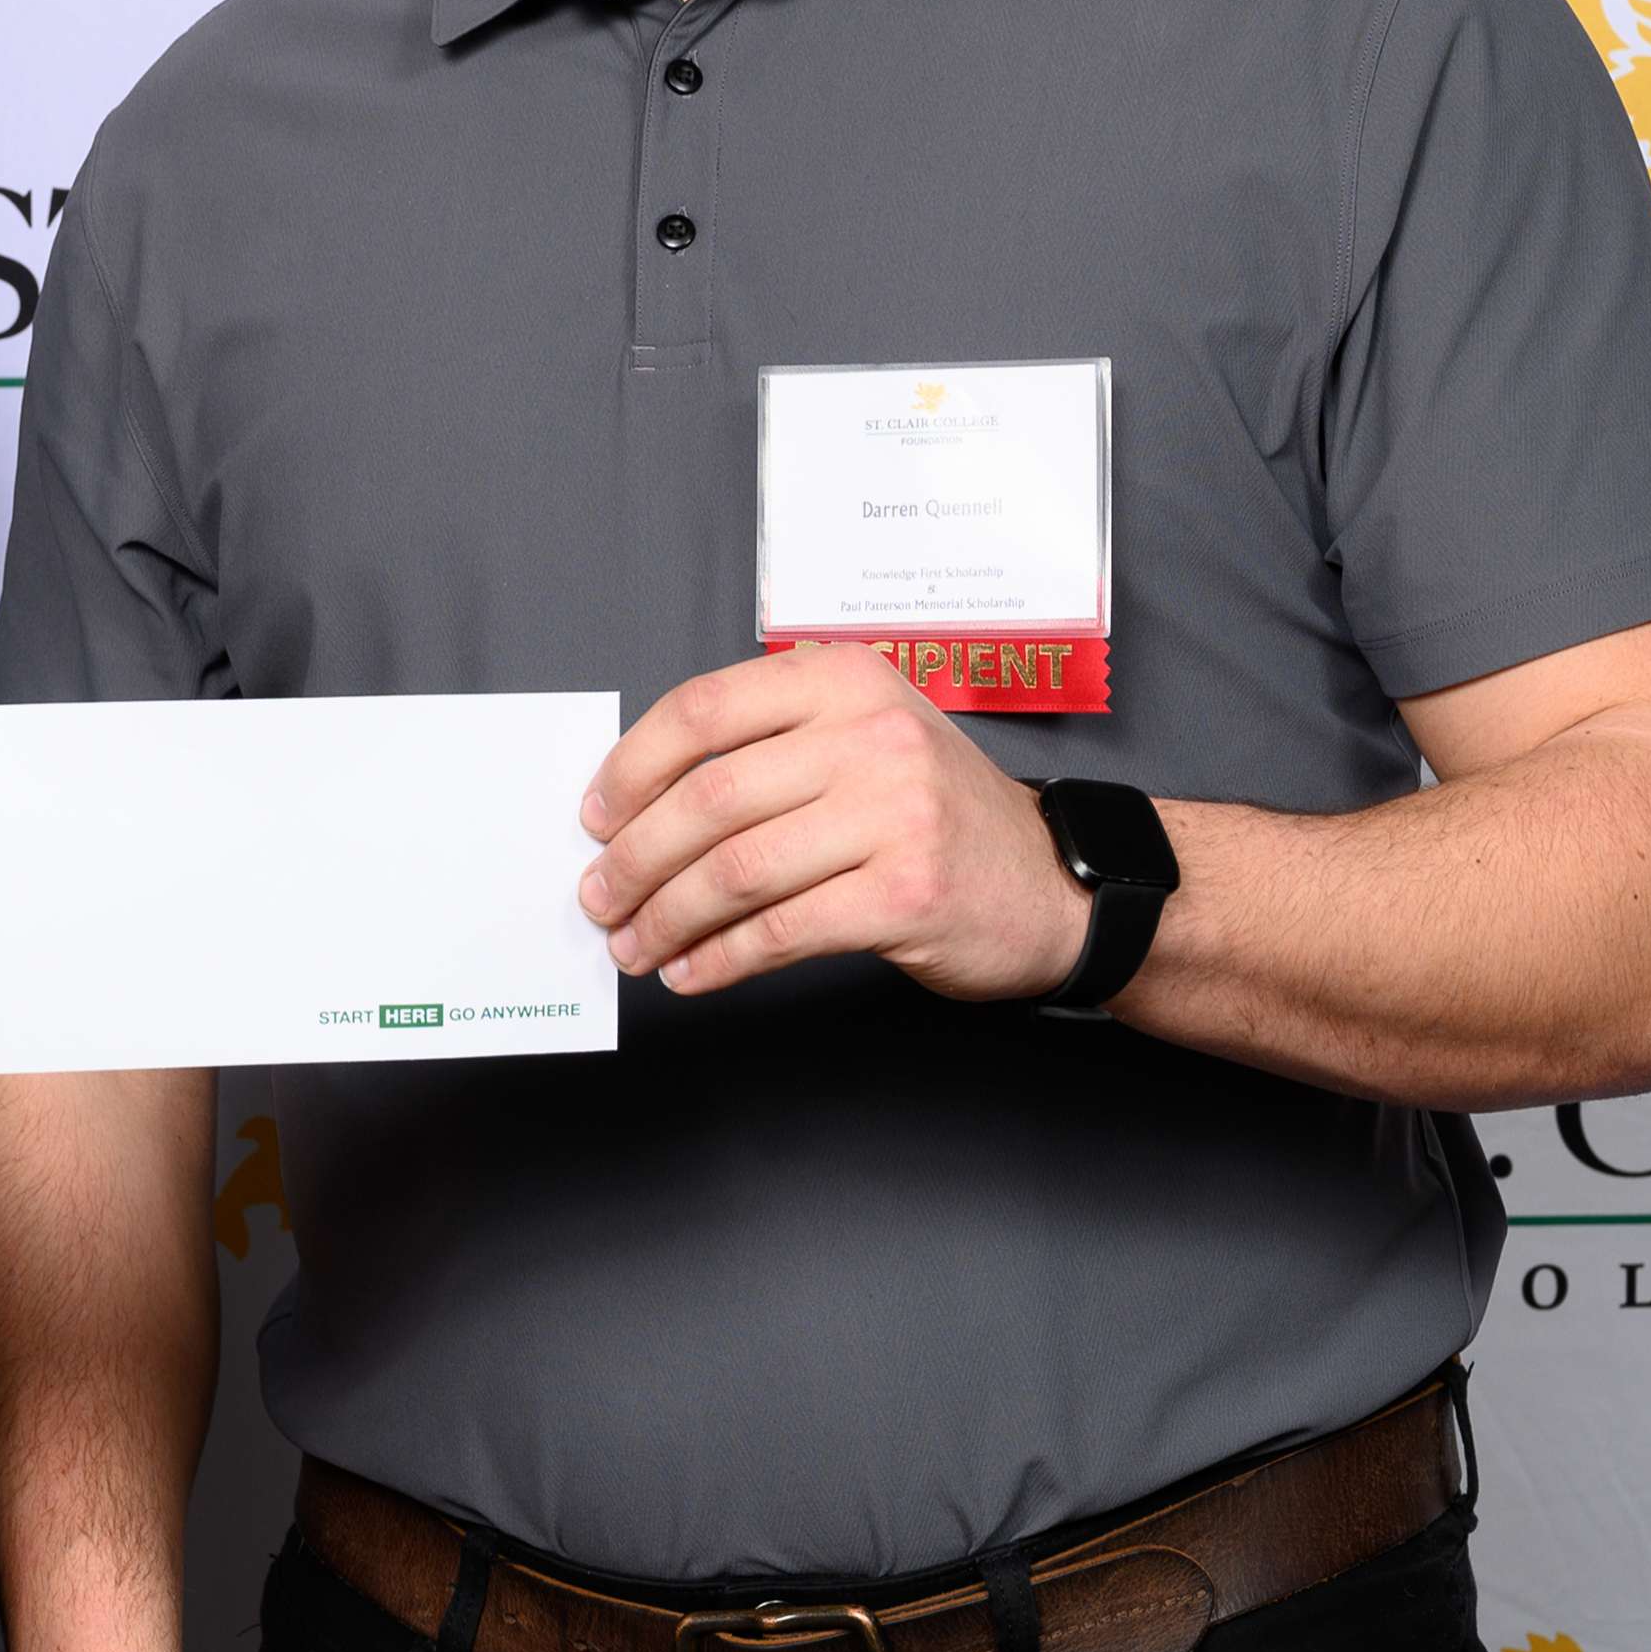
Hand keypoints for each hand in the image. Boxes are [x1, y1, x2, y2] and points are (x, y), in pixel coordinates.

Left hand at [577, 644, 1087, 1002]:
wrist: (1054, 883)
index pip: (703, 711)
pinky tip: (695, 972)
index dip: (631, 769)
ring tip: (635, 946)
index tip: (595, 819)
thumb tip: (636, 808)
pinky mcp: (907, 893)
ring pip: (736, 869)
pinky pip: (781, 930)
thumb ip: (768, 749)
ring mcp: (895, 813)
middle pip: (709, 798)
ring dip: (667, 917)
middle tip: (600, 898)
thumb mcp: (862, 739)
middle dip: (635, 859)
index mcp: (843, 679)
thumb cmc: (937, 815)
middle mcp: (870, 734)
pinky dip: (722, 958)